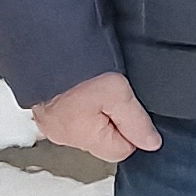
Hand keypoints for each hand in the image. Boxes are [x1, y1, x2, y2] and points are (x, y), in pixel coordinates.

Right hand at [29, 70, 160, 160]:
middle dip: (114, 118)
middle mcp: (65, 137)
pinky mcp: (46, 110)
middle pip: (105, 139)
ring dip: (98, 109)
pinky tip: (82, 86)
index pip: (123, 150)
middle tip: (110, 94)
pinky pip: (74, 113)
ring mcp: (53, 124)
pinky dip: (81, 102)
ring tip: (94, 87)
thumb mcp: (118, 93)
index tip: (128, 105)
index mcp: (84, 138)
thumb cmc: (77, 67)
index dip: (133, 127)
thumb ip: (137, 122)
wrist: (44, 45)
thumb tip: (151, 144)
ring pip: (90, 125)